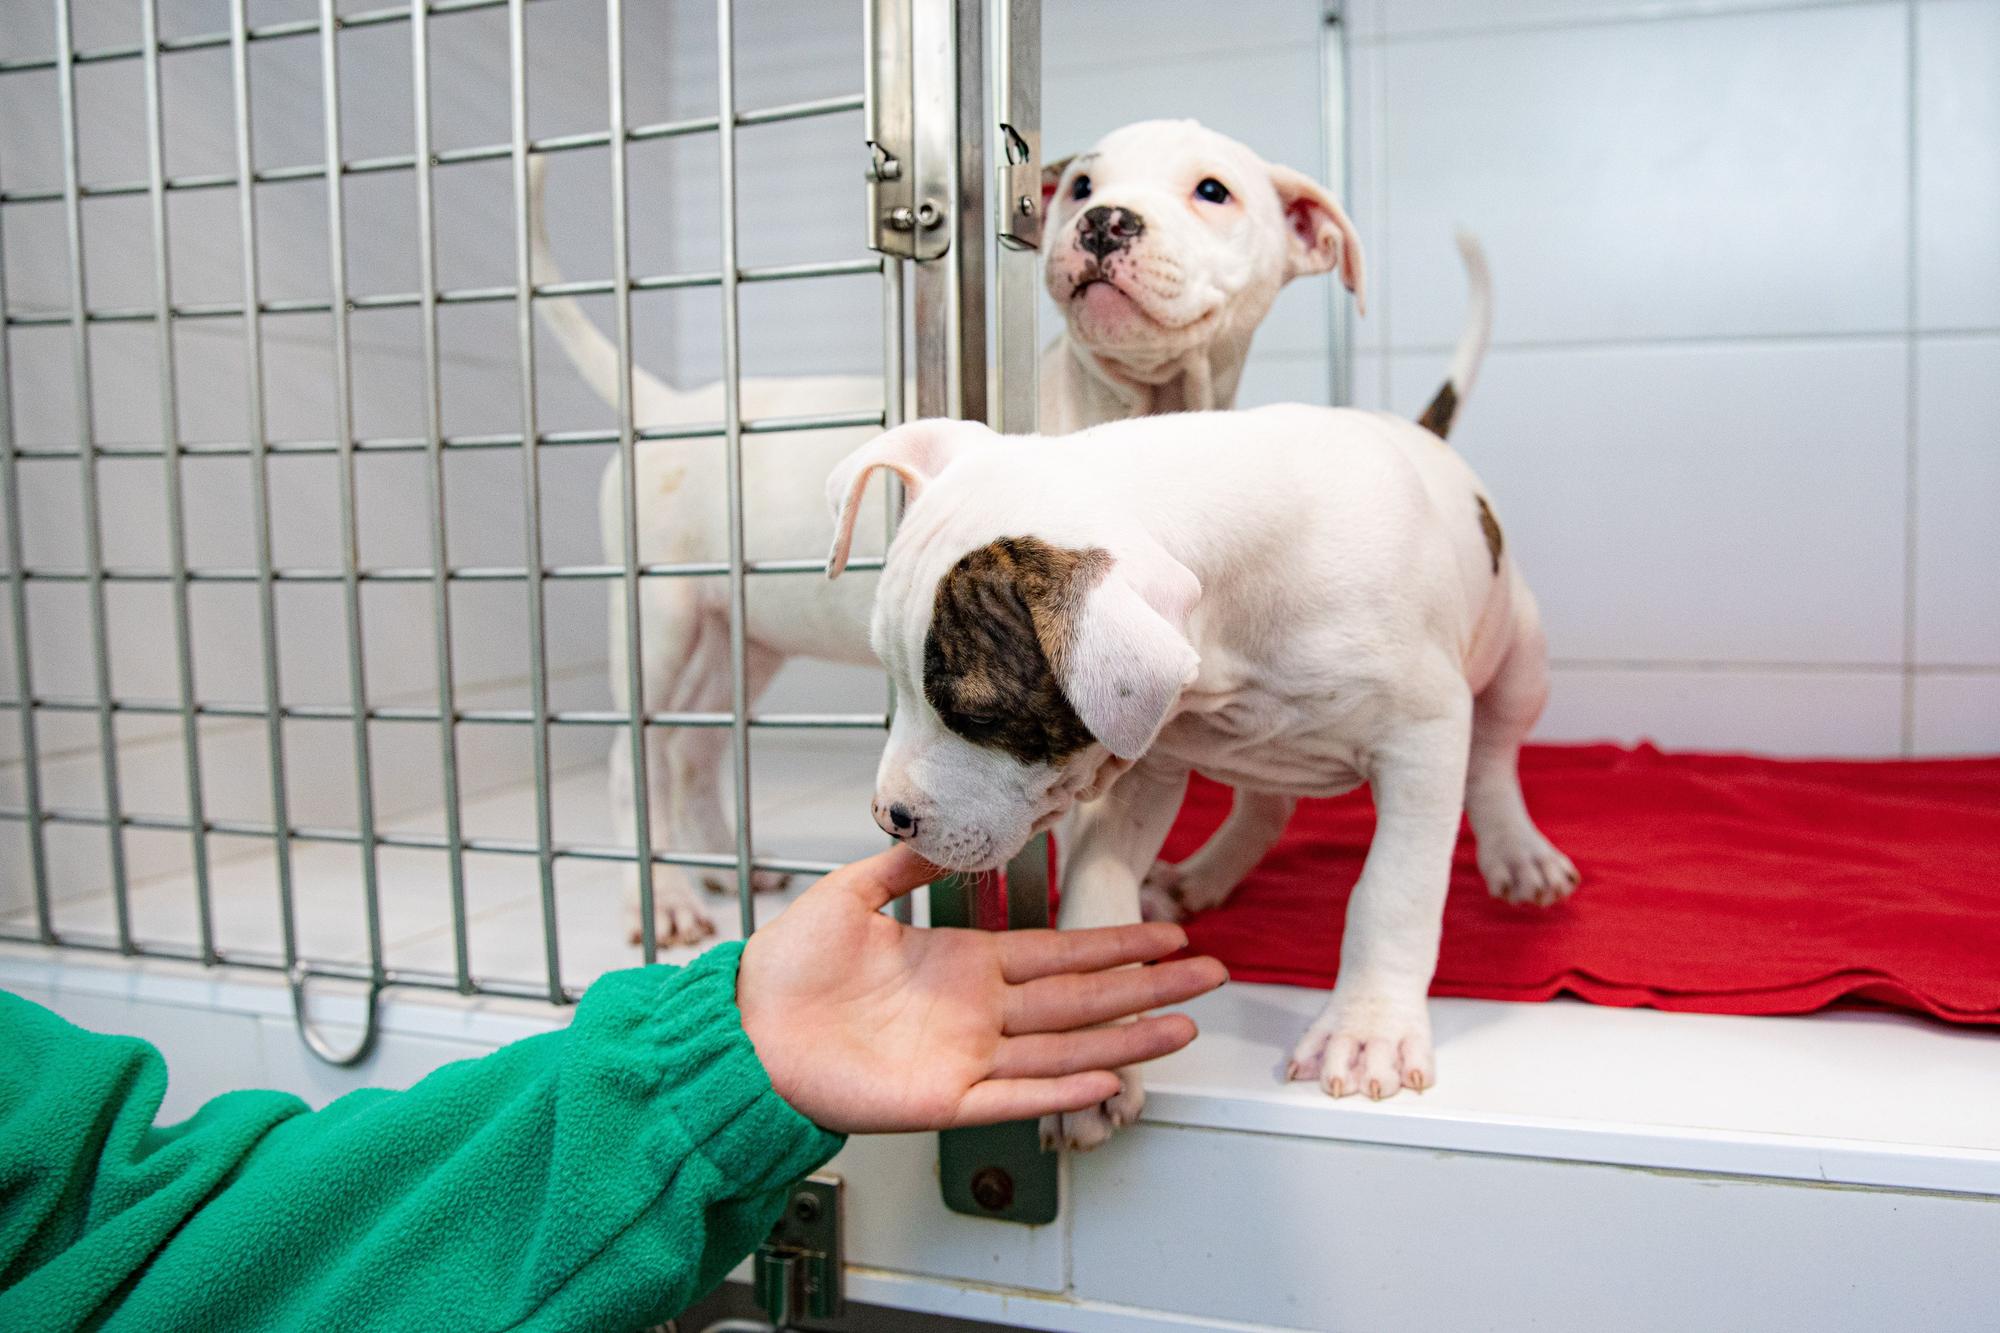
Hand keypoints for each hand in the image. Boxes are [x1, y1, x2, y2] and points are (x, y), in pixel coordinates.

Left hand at [737, 845, 1225, 1133]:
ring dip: (1126, 1037)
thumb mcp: (852, 893)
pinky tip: (1105, 1075)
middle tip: (1209, 974)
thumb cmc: (787, 969)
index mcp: (961, 962)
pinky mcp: (940, 1100)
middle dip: (1147, 986)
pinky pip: (1014, 1096)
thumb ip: (907, 865)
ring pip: (1064, 1047)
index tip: (1166, 935)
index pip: (1059, 953)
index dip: (1115, 946)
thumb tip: (951, 829)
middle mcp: (975, 1011)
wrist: (741, 1028)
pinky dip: (1061, 1088)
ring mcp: (964, 1057)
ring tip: (1185, 1027)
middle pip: (1081, 997)